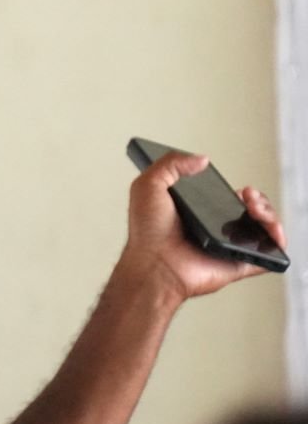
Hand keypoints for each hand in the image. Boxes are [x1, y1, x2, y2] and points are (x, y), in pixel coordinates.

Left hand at [119, 150, 286, 301]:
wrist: (153, 264)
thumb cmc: (146, 231)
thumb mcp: (148, 185)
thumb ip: (171, 164)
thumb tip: (202, 160)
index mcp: (196, 213)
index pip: (226, 198)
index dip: (236, 190)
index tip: (236, 186)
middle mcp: (214, 230)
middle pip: (250, 211)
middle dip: (257, 198)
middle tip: (247, 196)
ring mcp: (228, 246)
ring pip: (263, 228)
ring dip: (268, 212)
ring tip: (254, 208)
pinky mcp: (238, 263)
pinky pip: (268, 253)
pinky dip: (277, 239)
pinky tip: (270, 227)